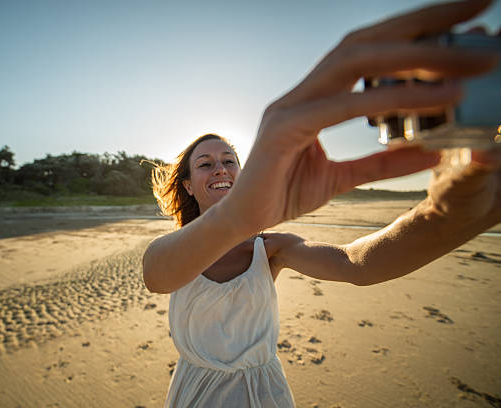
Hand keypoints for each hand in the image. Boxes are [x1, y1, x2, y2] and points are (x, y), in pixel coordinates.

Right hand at [222, 0, 498, 234]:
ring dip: (415, 55)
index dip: (416, 29)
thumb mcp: (343, 179)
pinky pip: (342, 107)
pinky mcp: (285, 128)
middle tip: (480, 6)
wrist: (243, 221)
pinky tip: (435, 98)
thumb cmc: (284, 194)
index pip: (368, 50)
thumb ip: (382, 163)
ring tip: (467, 56)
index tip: (466, 21)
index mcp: (316, 96)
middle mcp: (304, 91)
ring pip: (355, 62)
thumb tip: (431, 152)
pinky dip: (391, 98)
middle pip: (366, 41)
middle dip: (424, 21)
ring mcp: (291, 106)